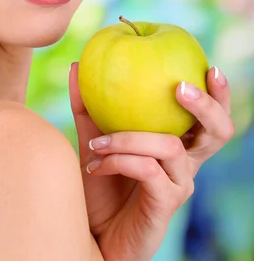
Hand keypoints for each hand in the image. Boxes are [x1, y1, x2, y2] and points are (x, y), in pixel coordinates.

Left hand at [69, 64, 234, 260]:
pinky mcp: (166, 203)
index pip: (209, 118)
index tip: (211, 66)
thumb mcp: (92, 140)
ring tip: (96, 141)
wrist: (92, 233)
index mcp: (176, 144)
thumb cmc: (99, 186)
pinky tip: (94, 165)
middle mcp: (186, 163)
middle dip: (205, 105)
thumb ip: (87, 105)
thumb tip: (78, 64)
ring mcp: (179, 184)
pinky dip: (119, 159)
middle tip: (179, 87)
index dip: (218, 94)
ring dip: (128, 137)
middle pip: (218, 132)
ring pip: (169, 145)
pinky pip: (148, 169)